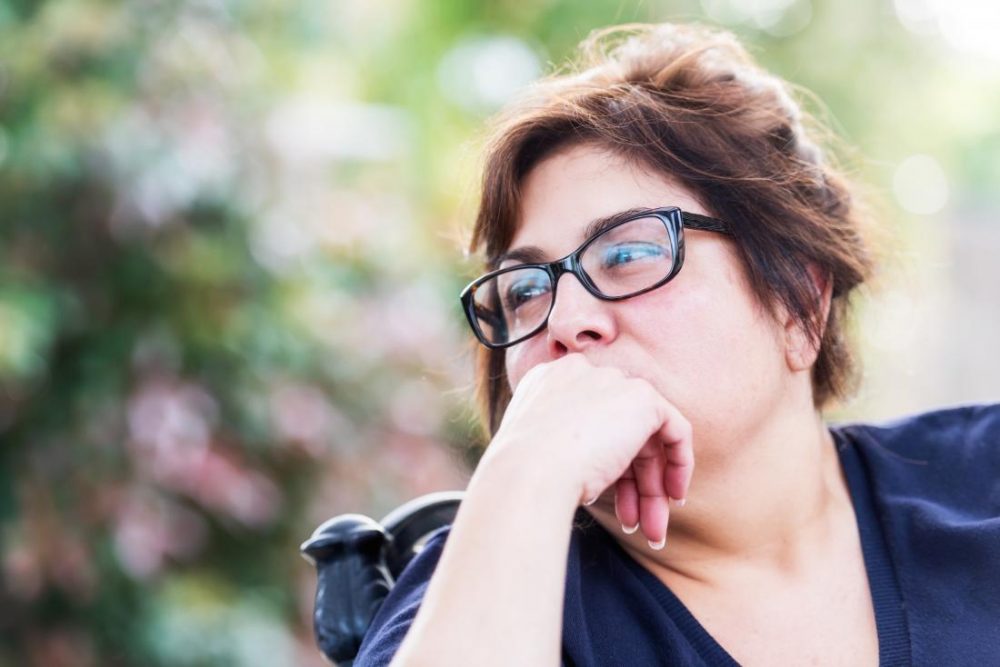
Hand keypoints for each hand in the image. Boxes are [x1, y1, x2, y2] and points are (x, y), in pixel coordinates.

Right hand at [488, 353, 693, 548]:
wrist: (527, 472)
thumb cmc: (522, 475)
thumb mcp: (537, 454)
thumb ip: (563, 447)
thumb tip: (590, 479)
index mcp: (549, 384)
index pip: (590, 421)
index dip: (604, 463)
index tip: (608, 498)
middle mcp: (581, 374)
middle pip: (619, 430)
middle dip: (631, 483)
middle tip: (636, 525)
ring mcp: (612, 382)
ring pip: (645, 437)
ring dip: (650, 488)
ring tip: (652, 533)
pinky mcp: (641, 398)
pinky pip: (674, 429)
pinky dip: (678, 464)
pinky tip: (672, 498)